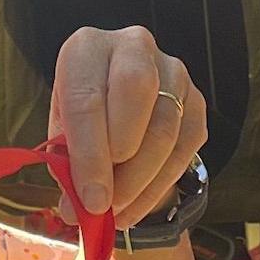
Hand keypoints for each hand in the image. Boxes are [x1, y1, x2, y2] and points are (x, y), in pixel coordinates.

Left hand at [50, 27, 207, 228]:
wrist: (116, 105)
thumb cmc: (83, 119)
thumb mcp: (63, 135)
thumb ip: (68, 166)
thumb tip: (75, 211)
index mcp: (87, 48)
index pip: (87, 97)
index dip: (89, 154)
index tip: (90, 200)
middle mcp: (133, 46)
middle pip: (135, 92)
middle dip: (122, 159)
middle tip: (107, 203)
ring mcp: (172, 70)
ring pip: (165, 127)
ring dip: (142, 181)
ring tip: (118, 213)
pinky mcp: (196, 98)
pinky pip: (186, 146)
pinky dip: (161, 184)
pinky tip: (137, 206)